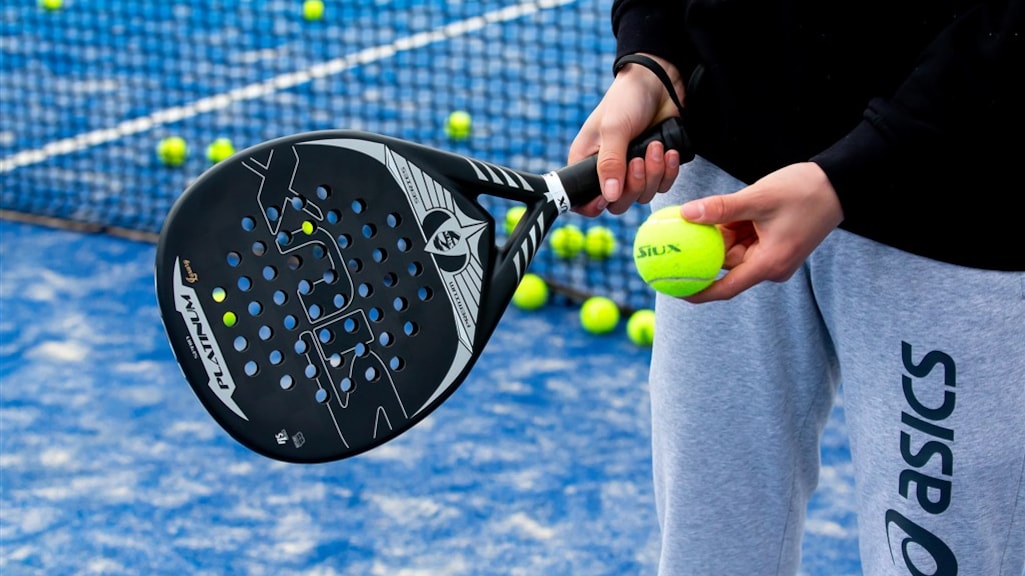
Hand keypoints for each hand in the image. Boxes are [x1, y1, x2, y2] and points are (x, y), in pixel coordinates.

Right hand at [568, 54, 684, 216]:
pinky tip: (669, 152)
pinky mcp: (655, 167)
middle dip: (633, 185)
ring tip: (655, 146)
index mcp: (586, 162)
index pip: (582, 200)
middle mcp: (608, 170)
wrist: (659, 82)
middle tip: (638, 160)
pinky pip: (662, 186)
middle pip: (618, 203)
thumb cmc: (627, 99)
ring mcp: (632, 170)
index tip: (608, 196)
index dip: (593, 205)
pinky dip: (668, 172)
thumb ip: (610, 163)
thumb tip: (609, 196)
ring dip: (653, 174)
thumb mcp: (614, 129)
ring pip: (642, 195)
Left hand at [679, 162, 843, 301]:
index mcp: (769, 264)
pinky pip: (744, 239)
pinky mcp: (775, 244)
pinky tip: (718, 212)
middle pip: (726, 264)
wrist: (840, 183)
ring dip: (720, 232)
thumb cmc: (804, 191)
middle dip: (704, 249)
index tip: (672, 288)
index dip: (697, 291)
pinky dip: (731, 226)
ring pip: (734, 249)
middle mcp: (771, 266)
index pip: (725, 288)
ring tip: (703, 214)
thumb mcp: (758, 197)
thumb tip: (686, 214)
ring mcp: (774, 256)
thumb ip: (721, 208)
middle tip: (675, 237)